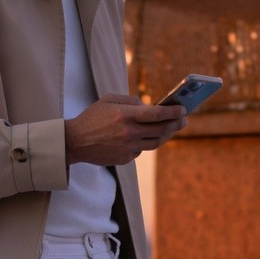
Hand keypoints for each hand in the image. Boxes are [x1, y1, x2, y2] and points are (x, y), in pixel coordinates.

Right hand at [65, 95, 185, 166]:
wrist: (75, 142)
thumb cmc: (92, 117)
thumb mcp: (109, 100)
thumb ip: (130, 101)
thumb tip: (149, 107)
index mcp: (125, 115)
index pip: (157, 114)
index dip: (173, 112)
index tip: (183, 109)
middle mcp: (128, 133)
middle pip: (161, 130)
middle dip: (175, 124)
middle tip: (184, 120)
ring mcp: (128, 148)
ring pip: (155, 143)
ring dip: (166, 135)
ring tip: (171, 129)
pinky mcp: (125, 159)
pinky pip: (141, 150)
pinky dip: (146, 142)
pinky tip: (147, 137)